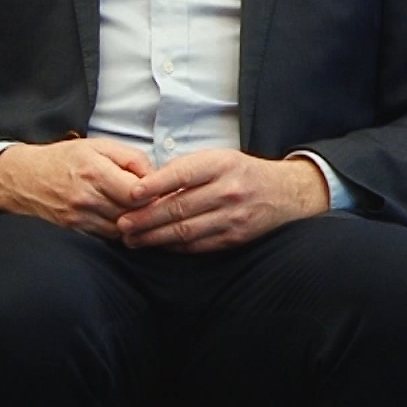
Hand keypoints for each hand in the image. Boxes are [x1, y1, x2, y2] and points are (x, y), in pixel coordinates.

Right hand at [0, 137, 152, 237]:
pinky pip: (106, 237)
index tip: (157, 190)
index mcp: (95, 172)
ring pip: (121, 229)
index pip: (137, 193)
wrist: (23, 178)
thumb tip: (154, 175)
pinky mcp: (73, 230)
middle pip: (132, 213)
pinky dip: (118, 231)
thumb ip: (131, 158)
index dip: (153, 193)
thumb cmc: (64, 159)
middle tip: (154, 202)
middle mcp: (86, 197)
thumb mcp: (99, 146)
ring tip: (138, 211)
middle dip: (146, 209)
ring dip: (134, 222)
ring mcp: (78, 217)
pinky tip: (121, 220)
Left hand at [117, 150, 330, 252]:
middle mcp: (229, 190)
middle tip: (122, 224)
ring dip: (153, 237)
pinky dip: (174, 247)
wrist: (285, 193)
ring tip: (132, 239)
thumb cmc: (243, 173)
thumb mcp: (219, 159)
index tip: (130, 195)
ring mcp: (233, 216)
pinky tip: (158, 245)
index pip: (182, 173)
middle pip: (179, 207)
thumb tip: (146, 187)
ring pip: (185, 231)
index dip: (154, 185)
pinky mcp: (235, 238)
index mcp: (222, 164)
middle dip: (145, 218)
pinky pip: (197, 245)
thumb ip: (187, 170)